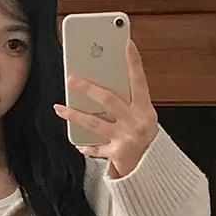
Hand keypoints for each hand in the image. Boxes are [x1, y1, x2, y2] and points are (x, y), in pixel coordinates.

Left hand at [55, 34, 157, 178]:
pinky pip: (96, 147)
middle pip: (108, 99)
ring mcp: (125, 138)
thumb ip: (130, 103)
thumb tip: (104, 81)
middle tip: (71, 79)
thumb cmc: (147, 139)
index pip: (139, 81)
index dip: (134, 62)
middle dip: (88, 88)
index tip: (127, 44)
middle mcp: (136, 122)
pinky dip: (86, 145)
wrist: (155, 171)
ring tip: (60, 108)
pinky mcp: (117, 154)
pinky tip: (77, 142)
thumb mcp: (145, 118)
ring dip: (74, 114)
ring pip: (94, 122)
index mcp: (145, 110)